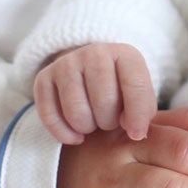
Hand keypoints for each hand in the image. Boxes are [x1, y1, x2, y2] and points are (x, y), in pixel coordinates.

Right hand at [33, 43, 157, 145]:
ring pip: (77, 112)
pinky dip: (64, 133)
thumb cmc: (119, 90)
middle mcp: (94, 52)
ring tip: (93, 122)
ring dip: (87, 128)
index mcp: (124, 54)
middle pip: (104, 101)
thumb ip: (143, 112)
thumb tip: (134, 132)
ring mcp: (66, 63)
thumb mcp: (139, 95)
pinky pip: (50, 117)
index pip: (135, 85)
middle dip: (109, 122)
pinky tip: (75, 135)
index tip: (136, 134)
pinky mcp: (43, 78)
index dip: (137, 115)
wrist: (88, 73)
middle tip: (108, 121)